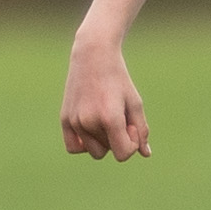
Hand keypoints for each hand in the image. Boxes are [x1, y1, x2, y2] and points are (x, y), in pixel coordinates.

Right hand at [60, 41, 151, 159]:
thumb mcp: (134, 102)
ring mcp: (74, 121)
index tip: (131, 124)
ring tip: (105, 117)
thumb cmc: (118, 78)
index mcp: (110, 118)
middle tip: (118, 116)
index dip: (132, 143)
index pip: (123, 154)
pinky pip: (73, 148)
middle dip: (117, 139)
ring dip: (102, 141)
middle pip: (108, 152)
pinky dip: (83, 145)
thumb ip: (141, 130)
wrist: (93, 55)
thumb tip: (145, 154)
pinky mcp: (65, 118)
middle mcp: (89, 122)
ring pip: (93, 151)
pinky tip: (91, 130)